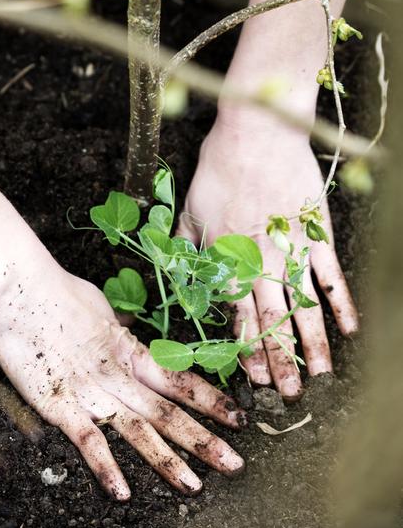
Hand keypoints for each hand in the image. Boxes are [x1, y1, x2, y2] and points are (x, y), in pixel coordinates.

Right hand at [0, 266, 244, 499]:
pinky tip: (122, 492)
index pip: (179, 380)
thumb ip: (115, 329)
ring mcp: (91, 392)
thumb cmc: (55, 291)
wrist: (19, 288)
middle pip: (168, 412)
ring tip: (194, 487)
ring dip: (168, 460)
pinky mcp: (60, 405)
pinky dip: (106, 468)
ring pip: (138, 431)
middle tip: (236, 465)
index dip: (211, 401)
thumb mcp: (98, 308)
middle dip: (204, 440)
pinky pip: (89, 441)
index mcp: (129, 350)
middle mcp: (118, 375)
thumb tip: (126, 330)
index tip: (239, 419)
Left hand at [178, 116, 358, 400]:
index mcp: (228, 259)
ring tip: (322, 374)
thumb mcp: (189, 208)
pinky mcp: (316, 232)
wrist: (256, 133)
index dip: (247, 350)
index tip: (254, 379)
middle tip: (291, 394)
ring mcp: (292, 249)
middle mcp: (260, 263)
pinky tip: (350, 329)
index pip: (238, 316)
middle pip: (272, 322)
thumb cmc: (218, 168)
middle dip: (281, 361)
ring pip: (304, 307)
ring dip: (313, 344)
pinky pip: (332, 275)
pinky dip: (342, 303)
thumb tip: (176, 271)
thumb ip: (186, 244)